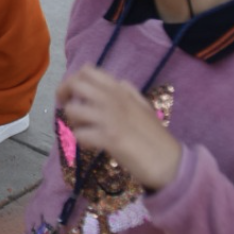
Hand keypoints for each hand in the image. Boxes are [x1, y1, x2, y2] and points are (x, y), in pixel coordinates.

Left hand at [56, 66, 181, 190]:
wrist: (170, 162)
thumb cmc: (156, 137)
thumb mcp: (144, 107)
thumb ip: (130, 93)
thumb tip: (119, 82)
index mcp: (121, 90)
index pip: (87, 71)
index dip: (73, 80)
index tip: (73, 94)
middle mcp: (114, 100)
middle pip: (75, 84)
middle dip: (63, 95)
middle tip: (67, 109)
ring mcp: (111, 118)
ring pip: (73, 109)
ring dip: (73, 121)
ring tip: (84, 129)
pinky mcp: (109, 138)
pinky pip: (80, 134)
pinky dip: (81, 140)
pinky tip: (92, 145)